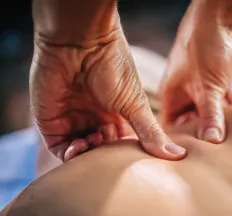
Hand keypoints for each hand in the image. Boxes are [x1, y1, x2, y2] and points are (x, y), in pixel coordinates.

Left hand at [30, 26, 185, 161]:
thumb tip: (180, 156)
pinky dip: (69, 154)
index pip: (120, 143)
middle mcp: (93, 117)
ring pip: (80, 152)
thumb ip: (152, 133)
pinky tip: (80, 146)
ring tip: (94, 142)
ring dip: (88, 155)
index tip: (131, 157)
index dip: (125, 154)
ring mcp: (71, 119)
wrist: (81, 42)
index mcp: (115, 114)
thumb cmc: (113, 68)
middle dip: (105, 155)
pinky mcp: (50, 121)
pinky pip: (59, 147)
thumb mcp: (137, 105)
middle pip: (100, 150)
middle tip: (110, 145)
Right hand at [160, 2, 231, 142]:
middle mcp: (183, 92)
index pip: (170, 128)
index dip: (179, 144)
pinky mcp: (216, 80)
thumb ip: (211, 116)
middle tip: (214, 156)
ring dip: (218, 121)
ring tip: (228, 140)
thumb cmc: (205, 47)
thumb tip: (212, 142)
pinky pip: (220, 101)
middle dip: (202, 134)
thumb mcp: (208, 87)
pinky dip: (228, 108)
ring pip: (208, 112)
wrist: (222, 17)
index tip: (190, 161)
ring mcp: (200, 86)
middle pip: (191, 122)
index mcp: (171, 94)